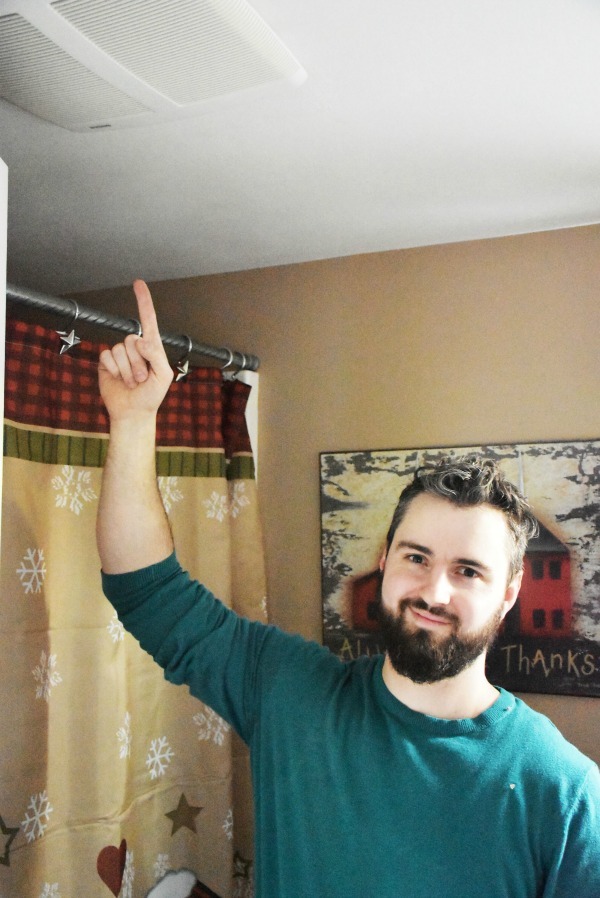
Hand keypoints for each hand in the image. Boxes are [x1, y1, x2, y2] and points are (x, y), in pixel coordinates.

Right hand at [98, 280, 173, 420]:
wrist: (133, 412)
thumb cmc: (152, 395)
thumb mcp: (163, 376)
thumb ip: (156, 355)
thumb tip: (141, 340)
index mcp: (152, 348)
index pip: (148, 320)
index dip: (143, 301)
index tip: (138, 283)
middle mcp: (135, 347)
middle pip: (133, 340)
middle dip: (139, 362)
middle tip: (142, 380)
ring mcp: (120, 354)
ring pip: (120, 349)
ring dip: (128, 370)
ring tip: (132, 383)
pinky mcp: (106, 362)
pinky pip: (108, 356)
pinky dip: (116, 370)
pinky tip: (119, 380)